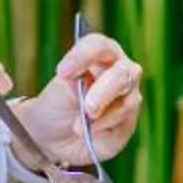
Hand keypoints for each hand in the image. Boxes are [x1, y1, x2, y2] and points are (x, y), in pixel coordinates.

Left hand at [18, 30, 143, 168]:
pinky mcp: (128, 123)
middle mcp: (120, 72)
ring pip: (127, 101)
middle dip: (103, 91)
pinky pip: (123, 123)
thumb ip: (72, 84)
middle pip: (122, 72)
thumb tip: (85, 78)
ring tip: (77, 126)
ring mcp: (128, 97)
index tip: (61, 73)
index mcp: (102, 55)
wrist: (54, 137)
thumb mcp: (57, 93)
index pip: (99, 46)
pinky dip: (103, 128)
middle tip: (87, 107)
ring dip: (102, 115)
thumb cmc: (57, 106)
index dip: (82, 56)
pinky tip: (87, 133)